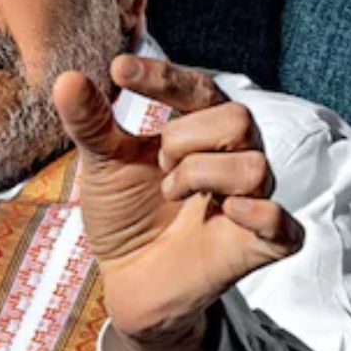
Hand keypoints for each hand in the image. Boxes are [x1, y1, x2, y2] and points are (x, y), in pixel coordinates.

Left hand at [52, 55, 303, 350]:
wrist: (127, 279)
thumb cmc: (123, 212)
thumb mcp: (100, 165)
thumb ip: (90, 123)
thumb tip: (66, 79)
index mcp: (203, 129)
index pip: (199, 88)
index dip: (164, 77)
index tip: (118, 71)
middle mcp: (235, 157)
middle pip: (238, 119)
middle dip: (185, 139)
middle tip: (158, 166)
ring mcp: (251, 200)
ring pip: (254, 165)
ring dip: (201, 177)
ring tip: (171, 194)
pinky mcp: (260, 245)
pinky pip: (283, 225)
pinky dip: (259, 214)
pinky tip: (225, 212)